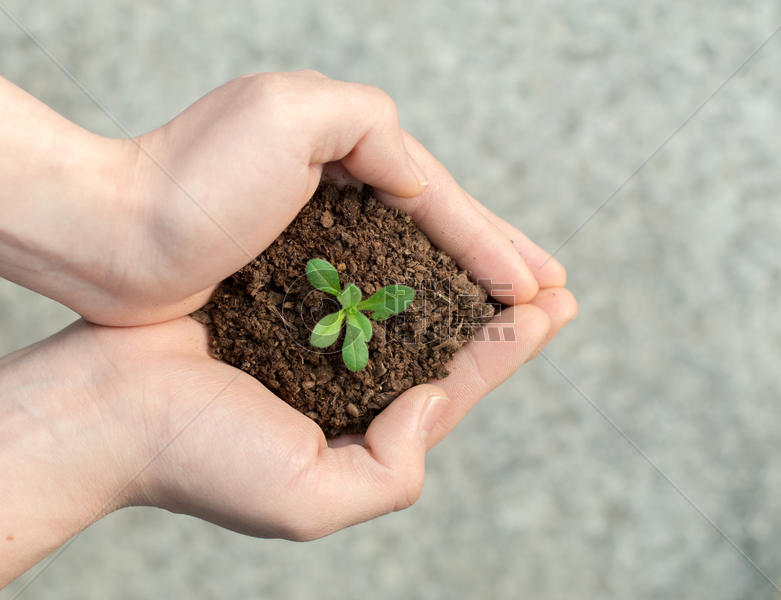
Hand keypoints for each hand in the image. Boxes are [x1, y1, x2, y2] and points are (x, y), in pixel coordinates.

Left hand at [1, 71, 563, 325]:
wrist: (110, 238)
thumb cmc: (190, 180)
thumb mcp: (290, 112)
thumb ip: (372, 126)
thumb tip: (416, 181)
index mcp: (351, 160)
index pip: (442, 206)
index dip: (495, 246)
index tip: (543, 285)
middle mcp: (342, 205)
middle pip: (440, 240)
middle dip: (501, 268)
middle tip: (559, 296)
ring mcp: (320, 252)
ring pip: (414, 274)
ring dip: (469, 295)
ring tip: (524, 316)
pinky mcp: (294, 293)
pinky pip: (373, 304)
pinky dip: (414, 317)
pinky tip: (444, 332)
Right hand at [1, 264, 572, 583]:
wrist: (108, 408)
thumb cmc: (198, 459)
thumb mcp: (308, 500)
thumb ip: (389, 473)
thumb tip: (434, 404)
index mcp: (361, 430)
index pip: (454, 387)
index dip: (507, 352)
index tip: (556, 312)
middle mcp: (346, 381)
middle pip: (442, 341)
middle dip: (499, 313)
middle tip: (555, 281)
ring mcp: (317, 333)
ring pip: (404, 300)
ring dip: (456, 275)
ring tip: (508, 253)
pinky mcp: (284, 292)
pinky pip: (352, 267)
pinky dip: (392, 251)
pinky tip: (425, 229)